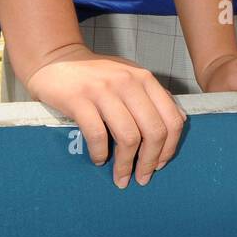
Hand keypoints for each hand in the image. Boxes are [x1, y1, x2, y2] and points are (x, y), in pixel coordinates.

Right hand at [24, 45, 186, 188]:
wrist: (57, 58)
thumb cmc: (96, 74)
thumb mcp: (130, 77)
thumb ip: (154, 96)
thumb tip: (179, 121)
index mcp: (145, 79)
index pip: (171, 119)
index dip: (168, 148)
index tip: (159, 164)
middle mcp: (129, 82)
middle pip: (153, 131)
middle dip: (150, 162)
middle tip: (142, 178)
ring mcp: (104, 90)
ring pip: (128, 137)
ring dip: (125, 164)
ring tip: (120, 177)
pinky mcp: (79, 99)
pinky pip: (97, 134)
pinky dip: (100, 153)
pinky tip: (99, 159)